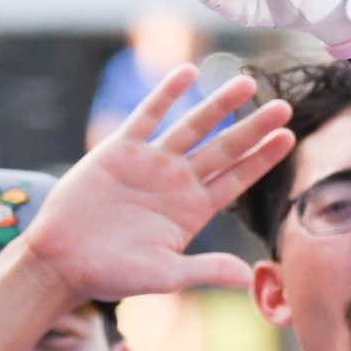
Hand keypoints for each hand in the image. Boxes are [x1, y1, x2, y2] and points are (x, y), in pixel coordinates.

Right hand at [25, 69, 291, 304]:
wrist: (60, 261)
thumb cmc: (110, 275)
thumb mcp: (163, 275)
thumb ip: (204, 270)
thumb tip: (246, 277)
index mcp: (193, 211)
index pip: (236, 179)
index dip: (262, 159)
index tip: (289, 138)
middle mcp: (177, 183)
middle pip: (224, 149)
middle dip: (254, 128)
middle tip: (284, 106)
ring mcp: (150, 163)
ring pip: (192, 127)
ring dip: (219, 105)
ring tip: (248, 82)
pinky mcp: (119, 150)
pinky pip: (147, 115)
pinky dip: (166, 94)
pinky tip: (186, 72)